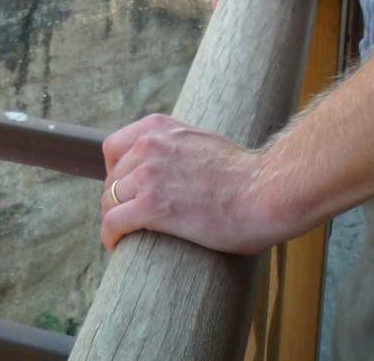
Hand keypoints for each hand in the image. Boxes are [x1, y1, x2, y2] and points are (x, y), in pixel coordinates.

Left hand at [100, 113, 274, 253]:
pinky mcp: (153, 206)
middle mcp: (148, 145)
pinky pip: (114, 222)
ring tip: (124, 236)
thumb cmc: (241, 174)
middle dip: (117, 199)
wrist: (264, 192)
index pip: (113, 147)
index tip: (124, 190)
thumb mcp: (199, 142)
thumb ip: (175, 146)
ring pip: (109, 200)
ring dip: (113, 219)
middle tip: (128, 219)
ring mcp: (148, 174)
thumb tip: (166, 161)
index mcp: (157, 127)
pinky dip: (110, 236)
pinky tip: (116, 246)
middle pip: (111, 177)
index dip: (115, 172)